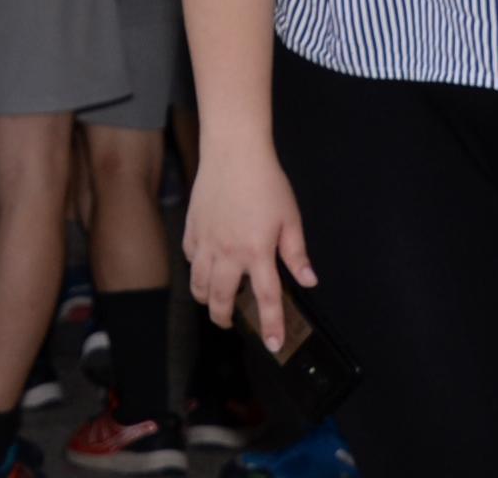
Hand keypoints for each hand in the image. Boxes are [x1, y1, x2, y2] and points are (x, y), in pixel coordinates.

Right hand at [184, 143, 316, 348]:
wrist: (234, 152)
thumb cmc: (266, 182)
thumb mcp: (290, 219)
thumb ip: (297, 254)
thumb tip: (309, 281)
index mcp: (257, 252)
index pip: (266, 299)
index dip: (271, 325)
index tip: (273, 345)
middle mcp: (228, 252)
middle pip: (221, 299)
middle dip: (224, 318)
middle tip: (230, 323)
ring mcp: (206, 241)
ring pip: (198, 283)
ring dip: (206, 298)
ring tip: (213, 301)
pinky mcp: (192, 227)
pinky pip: (189, 258)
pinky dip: (195, 269)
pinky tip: (203, 266)